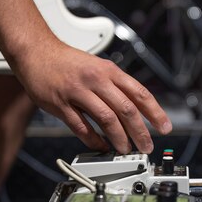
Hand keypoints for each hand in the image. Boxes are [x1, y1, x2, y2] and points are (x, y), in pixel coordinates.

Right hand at [13, 39, 171, 153]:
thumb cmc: (69, 62)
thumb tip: (137, 108)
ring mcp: (78, 92)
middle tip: (147, 146)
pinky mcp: (60, 104)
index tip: (164, 127)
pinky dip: (93, 139)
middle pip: (126, 109)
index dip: (155, 112)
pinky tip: (100, 146)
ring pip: (106, 119)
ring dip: (119, 138)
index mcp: (109, 71)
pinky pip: (81, 126)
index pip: (139, 93)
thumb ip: (115, 85)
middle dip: (140, 131)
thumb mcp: (98, 67)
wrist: (37, 52)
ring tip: (125, 149)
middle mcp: (96, 80)